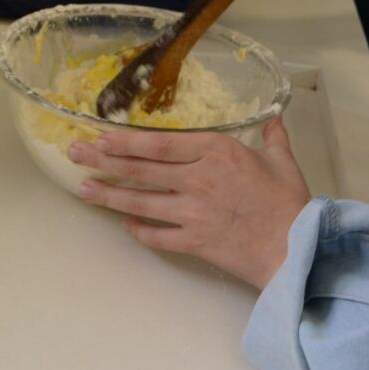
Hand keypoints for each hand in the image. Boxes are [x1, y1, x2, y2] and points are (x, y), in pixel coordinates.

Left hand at [67, 120, 310, 289]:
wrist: (293, 248)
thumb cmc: (289, 202)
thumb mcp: (282, 161)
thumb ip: (272, 137)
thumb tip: (273, 121)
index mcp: (216, 152)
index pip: (160, 145)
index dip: (127, 141)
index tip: (102, 137)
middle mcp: (197, 179)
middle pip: (141, 170)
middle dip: (104, 161)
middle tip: (75, 154)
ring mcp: (191, 213)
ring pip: (141, 202)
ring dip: (109, 195)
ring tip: (83, 189)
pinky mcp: (193, 242)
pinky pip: (158, 236)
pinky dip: (139, 231)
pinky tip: (124, 225)